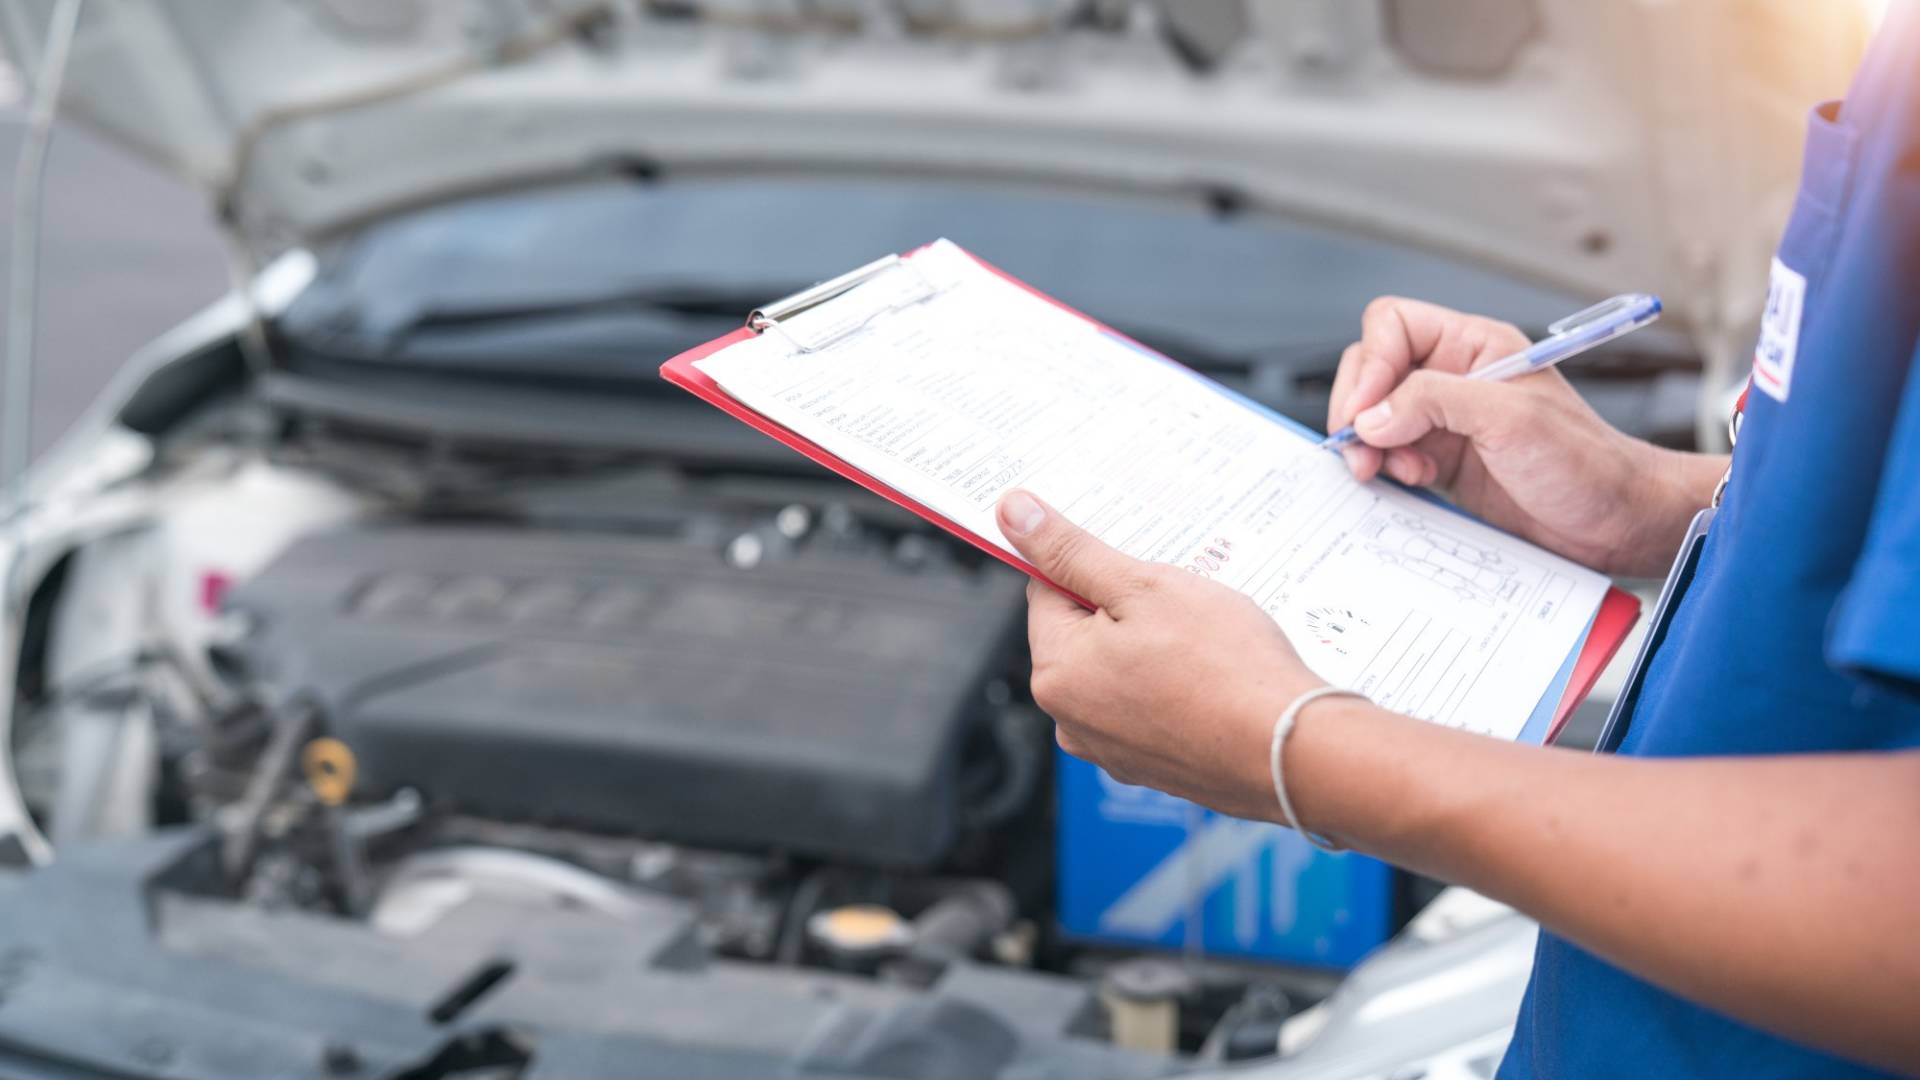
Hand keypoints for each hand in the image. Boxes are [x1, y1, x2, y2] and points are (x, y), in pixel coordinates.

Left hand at [995, 490, 1323, 821]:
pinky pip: (1149, 706)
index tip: (1135, 562)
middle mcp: (1070, 719)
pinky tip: (1212, 677)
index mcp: (1056, 672)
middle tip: (1180, 601)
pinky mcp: (1152, 766)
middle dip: (1126, 608)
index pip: (1047, 591)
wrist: (1292, 752)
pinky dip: (1173, 686)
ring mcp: (1111, 750)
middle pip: (1083, 633)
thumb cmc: (1225, 668)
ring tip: (1204, 640)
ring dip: (1152, 647)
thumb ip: (1071, 551)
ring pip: (1119, 669)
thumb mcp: (1143, 586)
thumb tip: (1012, 513)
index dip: (1093, 568)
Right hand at [1328, 297, 1717, 576]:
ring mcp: (1447, 421)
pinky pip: (1390, 454)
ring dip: (1369, 444)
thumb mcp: (1509, 419)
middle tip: (1361, 449)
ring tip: (1386, 470)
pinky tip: (1411, 481)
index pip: (1393, 326)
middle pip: (1373, 370)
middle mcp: (1456, 377)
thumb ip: (1434, 402)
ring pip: (1375, 417)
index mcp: (1475, 346)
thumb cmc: (1585, 464)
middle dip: (1359, 408)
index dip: (1370, 363)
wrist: (1616, 524)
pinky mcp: (1444, 462)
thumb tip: (1369, 416)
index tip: (1366, 411)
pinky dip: (1386, 468)